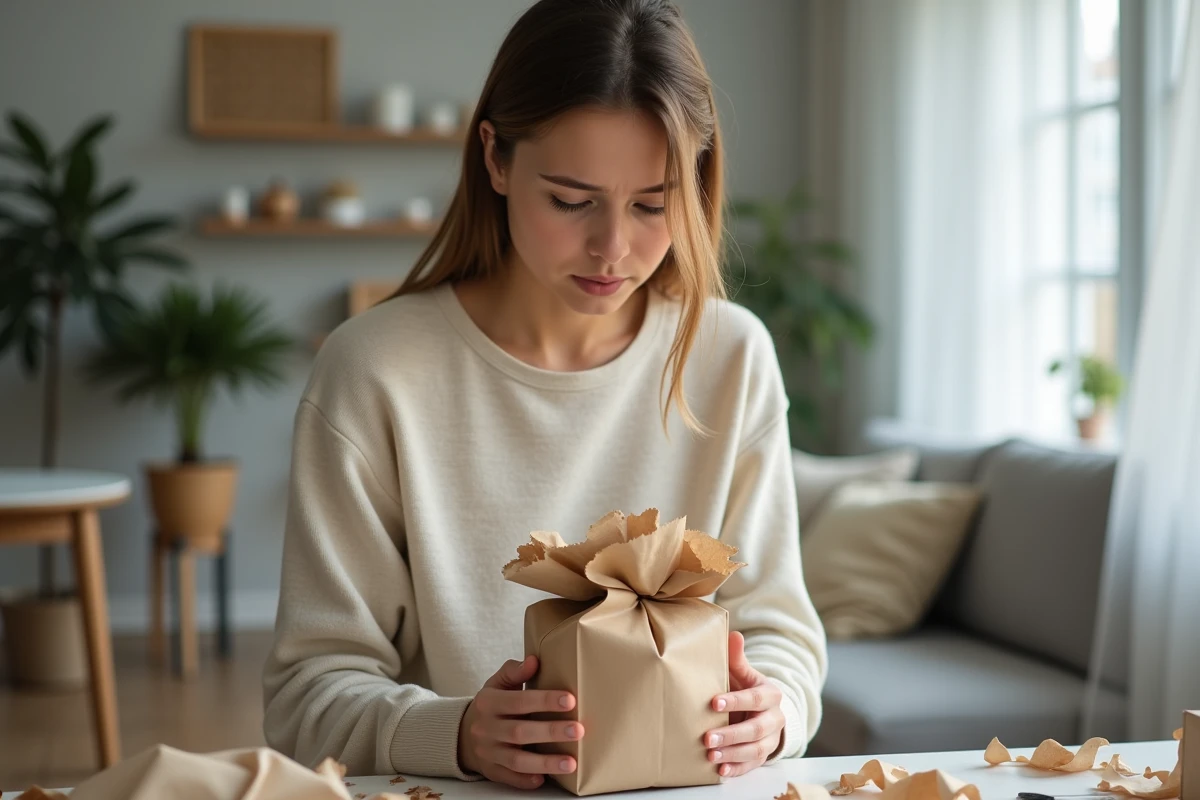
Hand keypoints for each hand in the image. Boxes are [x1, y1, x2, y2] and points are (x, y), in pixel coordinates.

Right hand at [458, 655, 584, 789]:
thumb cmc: (492, 705)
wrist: (465, 733)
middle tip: (578, 730)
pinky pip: (510, 778)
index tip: (570, 700)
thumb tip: (534, 661)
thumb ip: (514, 671)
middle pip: (519, 732)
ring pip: (516, 760)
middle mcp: (485, 728)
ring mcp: (488, 752)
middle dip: (550, 731)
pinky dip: (526, 780)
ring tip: (571, 763)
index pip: (518, 701)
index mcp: (488, 703)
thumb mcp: (497, 684)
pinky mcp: (492, 771)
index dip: (543, 701)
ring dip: (545, 762)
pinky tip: (545, 779)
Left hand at [703, 631, 784, 777]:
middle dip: (732, 734)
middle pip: (757, 729)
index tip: (713, 703)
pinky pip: (753, 765)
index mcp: (771, 694)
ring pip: (756, 750)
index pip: (755, 698)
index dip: (736, 701)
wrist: (760, 710)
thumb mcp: (742, 672)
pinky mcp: (764, 756)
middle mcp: (775, 718)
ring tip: (711, 756)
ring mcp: (771, 739)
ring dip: (733, 754)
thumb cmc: (745, 687)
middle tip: (707, 738)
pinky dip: (737, 769)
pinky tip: (720, 772)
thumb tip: (733, 634)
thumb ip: (736, 657)